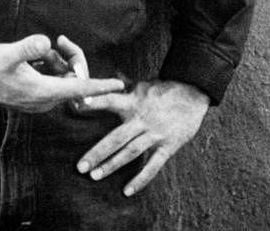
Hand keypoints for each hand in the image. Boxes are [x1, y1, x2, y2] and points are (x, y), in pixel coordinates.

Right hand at [0, 34, 124, 112]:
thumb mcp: (7, 54)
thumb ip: (26, 48)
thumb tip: (44, 41)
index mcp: (44, 92)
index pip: (79, 90)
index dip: (99, 86)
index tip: (119, 85)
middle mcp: (46, 99)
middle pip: (73, 79)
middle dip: (71, 59)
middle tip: (61, 41)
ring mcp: (41, 98)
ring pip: (63, 77)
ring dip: (58, 61)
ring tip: (40, 51)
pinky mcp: (35, 93)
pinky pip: (53, 79)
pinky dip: (51, 65)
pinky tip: (37, 57)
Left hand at [76, 80, 209, 194]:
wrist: (192, 93)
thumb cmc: (164, 89)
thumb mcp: (142, 84)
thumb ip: (125, 86)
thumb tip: (110, 78)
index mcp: (133, 102)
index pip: (110, 100)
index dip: (95, 102)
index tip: (77, 105)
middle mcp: (141, 119)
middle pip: (116, 137)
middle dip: (97, 152)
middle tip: (80, 166)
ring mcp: (154, 134)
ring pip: (130, 153)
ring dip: (112, 165)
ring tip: (95, 176)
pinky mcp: (168, 146)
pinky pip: (153, 166)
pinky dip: (141, 180)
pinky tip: (127, 191)